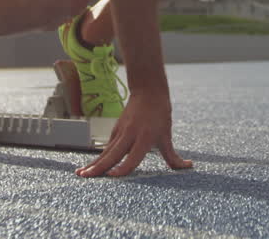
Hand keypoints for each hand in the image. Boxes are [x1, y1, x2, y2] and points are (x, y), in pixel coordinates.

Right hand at [76, 92, 192, 177]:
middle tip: (85, 177)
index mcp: (145, 138)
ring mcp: (120, 132)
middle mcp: (130, 136)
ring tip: (80, 174)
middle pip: (112, 155)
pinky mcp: (115, 131)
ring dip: (93, 164)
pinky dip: (98, 158)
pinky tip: (90, 168)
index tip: (113, 176)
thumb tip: (188, 166)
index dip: (122, 168)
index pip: (132, 157)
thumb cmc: (160, 115)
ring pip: (105, 152)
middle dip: (98, 167)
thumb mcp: (167, 136)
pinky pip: (107, 148)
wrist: (148, 91)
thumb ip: (173, 156)